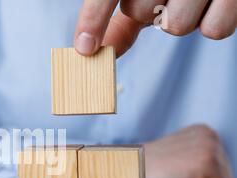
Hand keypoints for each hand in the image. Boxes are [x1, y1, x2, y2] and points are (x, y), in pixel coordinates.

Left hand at [74, 0, 236, 56]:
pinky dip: (213, 22)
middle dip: (149, 12)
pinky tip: (213, 2)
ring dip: (181, 18)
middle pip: (141, 12)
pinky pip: (215, 29)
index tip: (85, 48)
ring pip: (177, 25)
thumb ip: (117, 20)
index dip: (94, 19)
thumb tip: (90, 49)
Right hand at [145, 124, 233, 177]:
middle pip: (226, 175)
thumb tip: (214, 177)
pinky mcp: (206, 162)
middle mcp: (210, 134)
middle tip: (173, 176)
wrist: (126, 173)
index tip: (174, 171)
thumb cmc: (146, 171)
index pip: (221, 167)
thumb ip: (196, 157)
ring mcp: (209, 146)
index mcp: (203, 131)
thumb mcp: (177, 156)